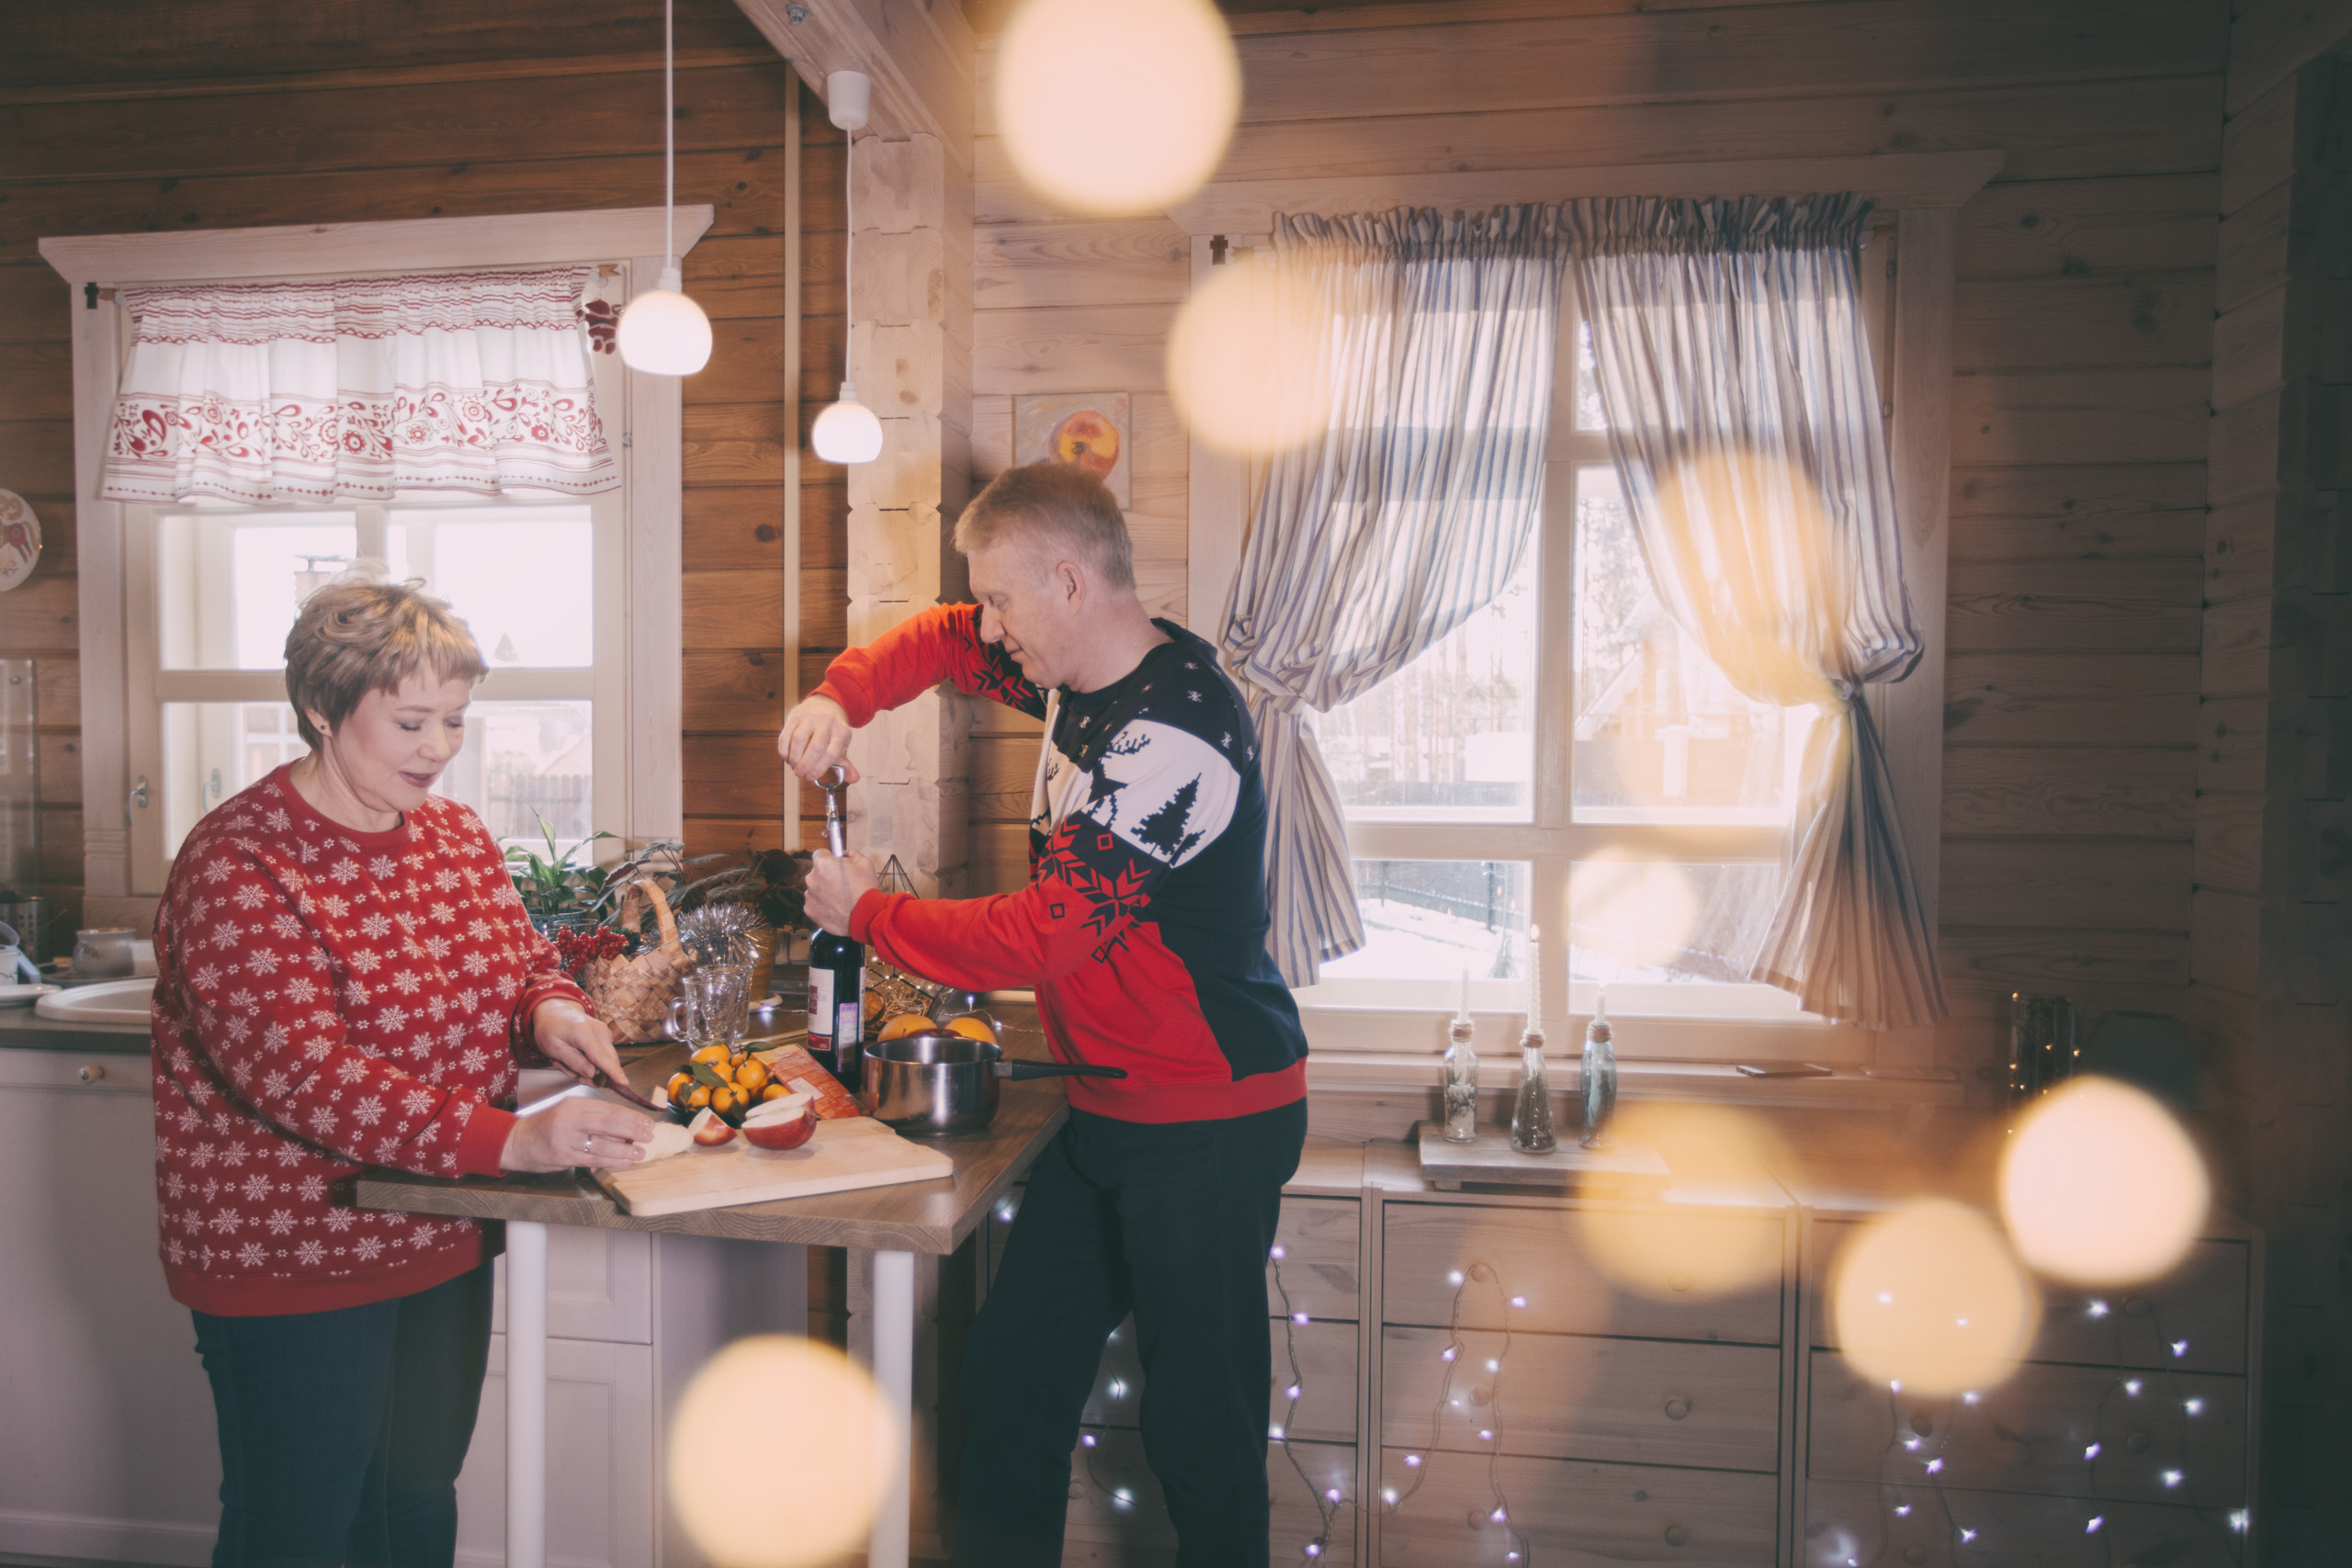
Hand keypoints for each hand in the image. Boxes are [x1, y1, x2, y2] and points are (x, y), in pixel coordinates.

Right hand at [500, 1093, 656, 1173]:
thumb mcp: (569, 1112)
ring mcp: (565, 1139)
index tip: (648, 1122)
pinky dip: (612, 1161)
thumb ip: (594, 1118)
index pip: (609, 1109)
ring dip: (625, 1150)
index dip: (632, 1117)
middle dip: (633, 1130)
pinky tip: (626, 1162)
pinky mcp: (562, 1157)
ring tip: (641, 1152)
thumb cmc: (546, 1126)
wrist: (517, 1141)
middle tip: (649, 1136)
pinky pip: (593, 1160)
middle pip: (609, 1124)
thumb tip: (626, 1129)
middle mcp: (570, 1119)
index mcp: (575, 1104)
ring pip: (602, 1145)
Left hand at [532, 998, 626, 1085]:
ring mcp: (605, 1032)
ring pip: (606, 1061)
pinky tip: (577, 1057)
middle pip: (608, 1062)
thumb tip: (593, 1074)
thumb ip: (574, 1062)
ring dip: (590, 1069)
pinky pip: (604, 1057)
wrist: (555, 1012)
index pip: (601, 1057)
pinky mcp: (606, 1035)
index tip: (624, 1083)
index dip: (613, 1072)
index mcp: (584, 1033)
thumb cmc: (550, 1029)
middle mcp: (600, 1031)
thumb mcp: (554, 1048)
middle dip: (594, 1075)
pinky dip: (592, 1062)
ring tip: (569, 1062)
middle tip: (573, 1074)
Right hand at [777, 694, 859, 784]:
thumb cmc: (831, 731)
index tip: (811, 777)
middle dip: (806, 765)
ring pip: (799, 740)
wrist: (823, 704)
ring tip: (794, 766)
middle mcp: (827, 723)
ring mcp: (810, 718)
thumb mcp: (841, 744)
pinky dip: (784, 750)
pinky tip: (788, 757)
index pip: (832, 753)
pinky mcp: (795, 717)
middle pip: (815, 747)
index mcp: (842, 732)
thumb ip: (845, 764)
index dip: (820, 768)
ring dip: (794, 758)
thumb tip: (854, 779)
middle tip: (801, 774)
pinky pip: (786, 735)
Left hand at [805, 850, 879, 935]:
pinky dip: (822, 905)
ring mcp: (809, 896)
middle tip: (842, 883)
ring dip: (824, 891)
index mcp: (823, 863)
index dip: (829, 858)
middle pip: (817, 873)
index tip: (835, 863)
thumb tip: (847, 854)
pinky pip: (815, 904)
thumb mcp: (865, 863)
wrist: (865, 916)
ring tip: (840, 898)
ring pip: (816, 889)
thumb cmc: (865, 888)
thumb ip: (852, 854)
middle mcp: (811, 878)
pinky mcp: (809, 910)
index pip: (819, 853)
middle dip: (827, 876)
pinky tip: (836, 907)